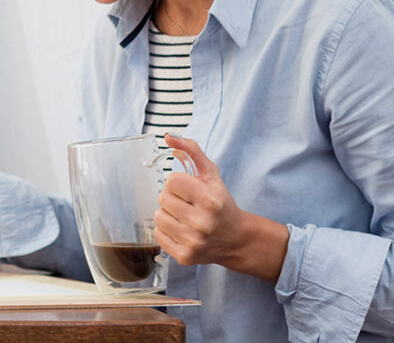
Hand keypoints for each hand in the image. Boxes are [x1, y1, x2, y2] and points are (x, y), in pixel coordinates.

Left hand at [152, 134, 287, 282]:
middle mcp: (202, 223)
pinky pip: (158, 235)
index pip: (172, 181)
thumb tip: (168, 137)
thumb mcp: (211, 174)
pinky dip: (167, 231)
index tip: (189, 189)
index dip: (179, 182)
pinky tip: (183, 230)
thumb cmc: (220, 202)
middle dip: (173, 198)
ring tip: (185, 217)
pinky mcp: (184, 257)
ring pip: (158, 216)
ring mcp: (192, 242)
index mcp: (210, 200)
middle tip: (187, 204)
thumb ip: (191, 151)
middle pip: (163, 198)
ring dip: (169, 214)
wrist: (236, 239)